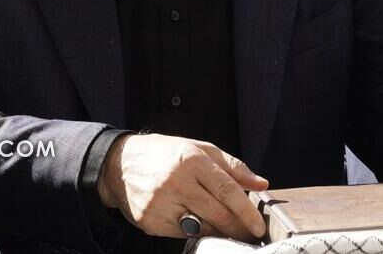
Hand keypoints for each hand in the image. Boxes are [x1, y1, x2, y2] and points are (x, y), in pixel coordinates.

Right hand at [97, 133, 268, 240]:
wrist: (120, 164)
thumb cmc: (166, 154)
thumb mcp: (200, 149)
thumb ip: (233, 167)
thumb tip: (261, 184)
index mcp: (192, 161)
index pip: (227, 190)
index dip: (246, 211)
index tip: (259, 225)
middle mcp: (176, 183)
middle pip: (217, 213)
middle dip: (237, 227)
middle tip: (249, 233)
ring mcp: (161, 204)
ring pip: (201, 228)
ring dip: (218, 231)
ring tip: (226, 227)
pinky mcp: (151, 222)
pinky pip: (182, 234)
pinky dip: (194, 230)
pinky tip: (196, 221)